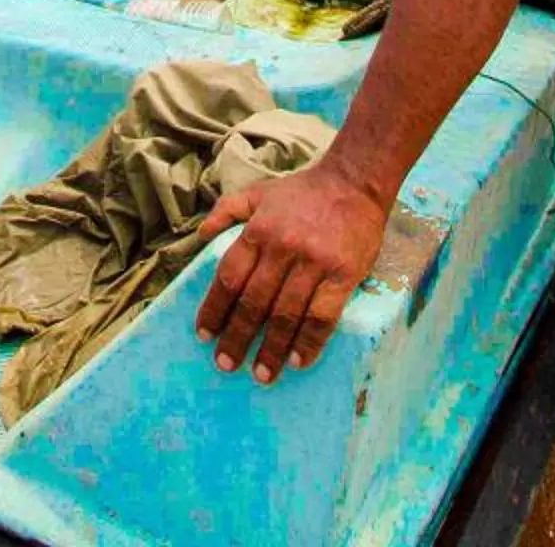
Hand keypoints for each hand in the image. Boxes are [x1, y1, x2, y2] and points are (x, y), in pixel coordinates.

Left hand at [192, 161, 391, 384]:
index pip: (229, 277)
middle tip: (226, 364)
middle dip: (238, 337)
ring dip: (272, 349)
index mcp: (258, 231)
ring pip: (287, 315)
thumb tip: (199, 235)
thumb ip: (227, 210)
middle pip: (254, 302)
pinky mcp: (344, 274)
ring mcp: (314, 263)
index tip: (204, 335)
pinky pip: (323, 315)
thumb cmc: (303, 191)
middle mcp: (282, 248)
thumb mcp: (259, 192)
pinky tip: (298, 361)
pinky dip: (309, 342)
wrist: (355, 180)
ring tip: (262, 374)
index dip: (215, 309)